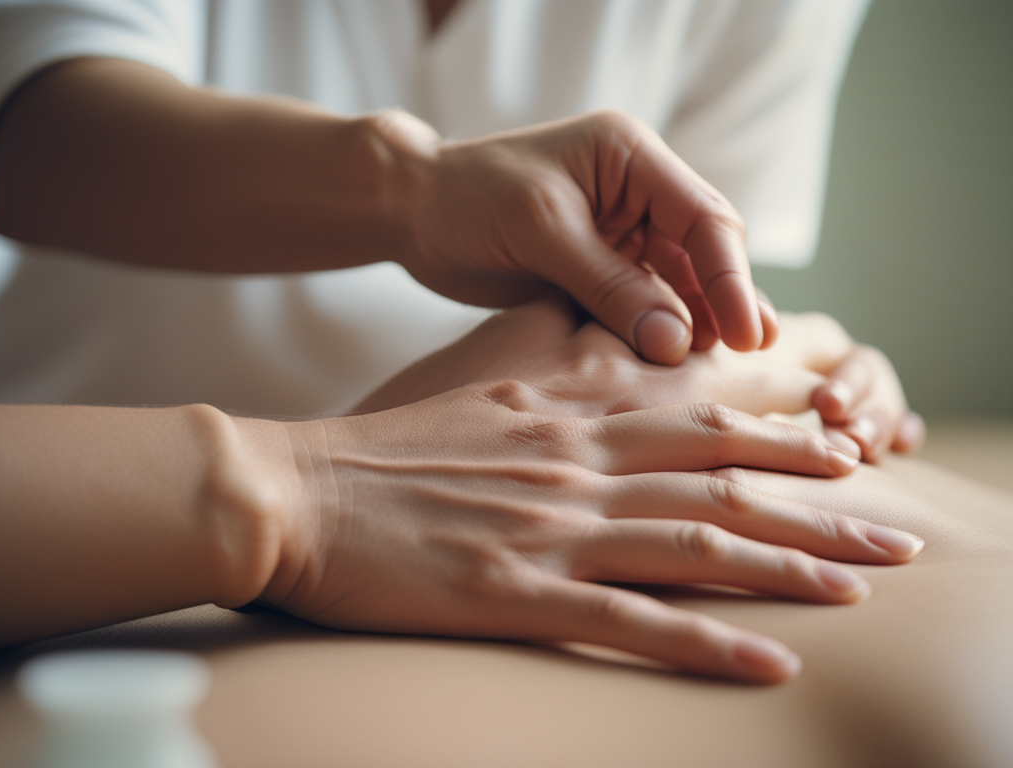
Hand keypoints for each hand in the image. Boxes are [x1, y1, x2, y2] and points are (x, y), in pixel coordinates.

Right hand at [255, 306, 923, 684]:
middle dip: (821, 506)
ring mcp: (554, 529)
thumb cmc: (386, 448)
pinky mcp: (519, 593)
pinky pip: (634, 622)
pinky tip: (768, 663)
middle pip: (726, 480)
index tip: (845, 450)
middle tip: (895, 529)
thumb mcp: (481, 390)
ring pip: (700, 543)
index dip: (784, 434)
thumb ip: (552, 380)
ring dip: (791, 567)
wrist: (300, 488)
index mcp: (568, 414)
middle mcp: (578, 464)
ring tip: (866, 585)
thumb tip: (602, 364)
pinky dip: (708, 644)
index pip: (701, 417)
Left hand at [377, 109, 776, 364]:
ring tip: (727, 367)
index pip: (703, 216)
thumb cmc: (468, 198)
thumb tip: (676, 343)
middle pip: (703, 249)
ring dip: (700, 320)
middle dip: (727, 299)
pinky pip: (642, 303)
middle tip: (754, 354)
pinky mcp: (597, 270)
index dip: (730, 275)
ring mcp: (619, 234)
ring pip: (678, 281)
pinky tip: (679, 363)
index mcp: (630, 158)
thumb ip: (610, 285)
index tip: (748, 332)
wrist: (412, 212)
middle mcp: (635, 193)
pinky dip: (659, 332)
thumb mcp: (542, 231)